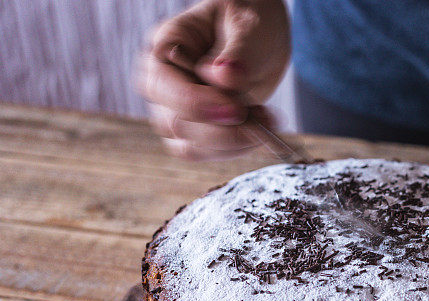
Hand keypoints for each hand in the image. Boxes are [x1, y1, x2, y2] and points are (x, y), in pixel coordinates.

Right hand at [137, 0, 289, 159]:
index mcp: (166, 47)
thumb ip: (239, 52)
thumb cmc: (249, 20)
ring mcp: (176, 110)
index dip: (196, 104)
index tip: (236, 109)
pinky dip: (237, 148)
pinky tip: (260, 129)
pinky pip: (208, 153)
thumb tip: (224, 77)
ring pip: (190, 146)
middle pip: (174, 123)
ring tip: (266, 119)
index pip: (162, 86)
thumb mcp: (250, 26)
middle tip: (263, 116)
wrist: (260, 36)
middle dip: (222, 129)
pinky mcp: (197, 131)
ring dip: (233, 142)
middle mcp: (163, 82)